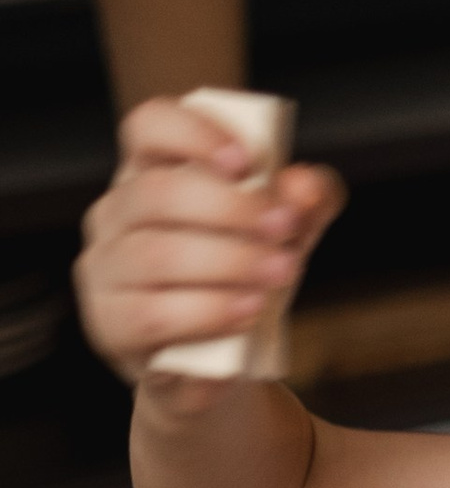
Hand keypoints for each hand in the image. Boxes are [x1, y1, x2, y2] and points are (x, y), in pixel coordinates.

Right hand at [75, 94, 343, 397]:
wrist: (223, 361)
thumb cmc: (245, 277)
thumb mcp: (286, 234)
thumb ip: (306, 203)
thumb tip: (305, 186)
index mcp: (150, 171)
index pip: (149, 126)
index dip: (193, 134)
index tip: (247, 162)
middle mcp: (115, 213)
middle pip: (157, 192)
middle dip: (231, 208)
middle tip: (285, 227)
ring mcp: (104, 270)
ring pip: (155, 255)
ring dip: (229, 261)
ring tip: (280, 273)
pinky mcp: (109, 325)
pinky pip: (152, 314)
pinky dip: (208, 312)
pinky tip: (248, 312)